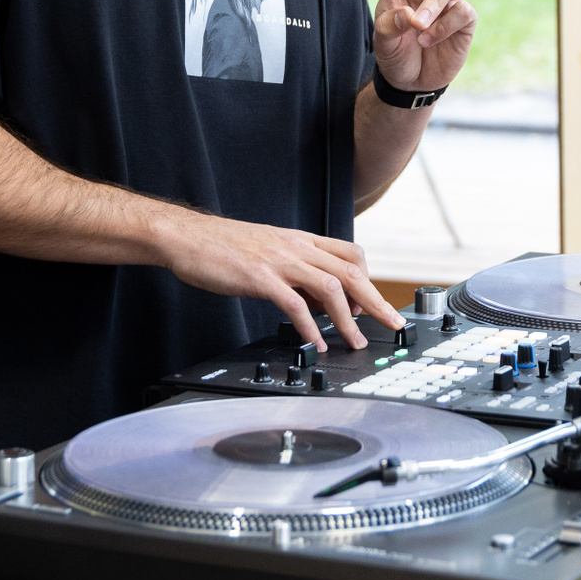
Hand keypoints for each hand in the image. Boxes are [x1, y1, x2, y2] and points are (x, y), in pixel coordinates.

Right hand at [157, 212, 404, 350]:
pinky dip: (311, 326)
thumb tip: (320, 299)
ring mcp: (279, 261)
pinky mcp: (260, 278)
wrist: (187, 236)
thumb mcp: (270, 251)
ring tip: (355, 342)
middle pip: (351, 271)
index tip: (371, 306)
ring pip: (330, 286)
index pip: (350, 254)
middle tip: (393, 323)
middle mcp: (296, 246)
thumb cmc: (224, 246)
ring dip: (348, 318)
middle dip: (376, 300)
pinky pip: (295, 304)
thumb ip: (297, 270)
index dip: (367, 280)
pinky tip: (316, 343)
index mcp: (300, 239)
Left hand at [372, 0, 486, 92]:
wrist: (410, 80)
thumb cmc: (393, 51)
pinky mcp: (464, 17)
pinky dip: (441, 27)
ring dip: (433, 3)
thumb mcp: (381, 38)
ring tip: (418, 27)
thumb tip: (415, 16)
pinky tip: (428, 40)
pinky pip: (459, 12)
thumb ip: (391, 23)